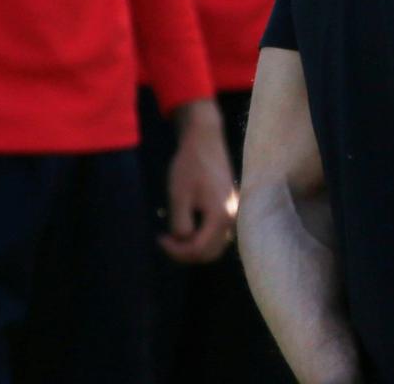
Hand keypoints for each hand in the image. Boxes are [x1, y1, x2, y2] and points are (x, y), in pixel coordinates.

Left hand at [159, 98, 235, 263]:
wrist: (206, 140)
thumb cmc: (190, 166)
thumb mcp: (178, 196)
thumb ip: (181, 224)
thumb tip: (183, 240)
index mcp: (220, 216)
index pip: (198, 249)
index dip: (176, 250)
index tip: (160, 237)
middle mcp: (232, 217)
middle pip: (210, 252)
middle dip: (186, 253)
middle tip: (167, 240)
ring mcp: (233, 211)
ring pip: (215, 244)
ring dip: (194, 246)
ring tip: (175, 234)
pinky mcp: (230, 205)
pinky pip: (218, 232)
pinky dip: (202, 236)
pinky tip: (188, 224)